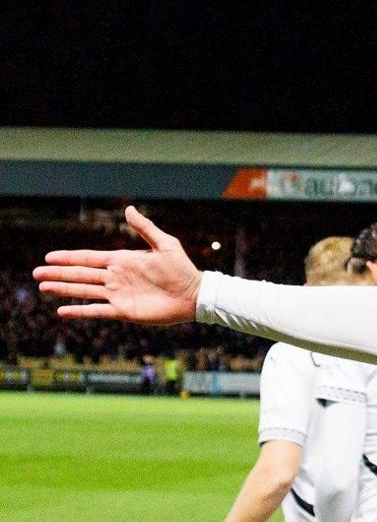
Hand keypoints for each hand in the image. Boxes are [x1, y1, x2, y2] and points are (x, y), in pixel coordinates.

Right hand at [34, 206, 203, 324]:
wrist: (194, 295)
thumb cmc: (182, 269)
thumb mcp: (165, 244)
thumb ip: (145, 228)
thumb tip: (129, 209)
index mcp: (122, 261)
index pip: (89, 258)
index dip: (69, 257)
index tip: (49, 257)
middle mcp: (115, 278)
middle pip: (80, 275)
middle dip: (58, 274)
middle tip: (36, 274)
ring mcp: (118, 295)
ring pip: (84, 291)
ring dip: (63, 290)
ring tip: (43, 288)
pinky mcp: (124, 311)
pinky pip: (98, 311)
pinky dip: (80, 311)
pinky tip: (62, 312)